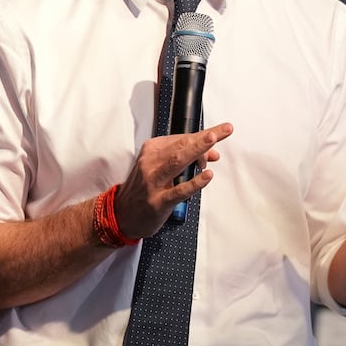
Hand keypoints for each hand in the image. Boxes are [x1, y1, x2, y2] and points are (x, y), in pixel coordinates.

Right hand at [112, 122, 232, 238]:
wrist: (121, 214)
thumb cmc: (142, 188)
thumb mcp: (159, 168)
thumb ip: (184, 159)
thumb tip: (211, 154)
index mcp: (151, 150)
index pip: (180, 138)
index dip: (201, 137)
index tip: (220, 132)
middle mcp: (150, 163)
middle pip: (180, 146)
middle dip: (204, 137)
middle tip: (224, 131)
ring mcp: (153, 182)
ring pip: (177, 162)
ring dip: (196, 150)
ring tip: (213, 143)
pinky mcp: (158, 201)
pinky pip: (178, 190)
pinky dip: (194, 183)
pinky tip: (206, 176)